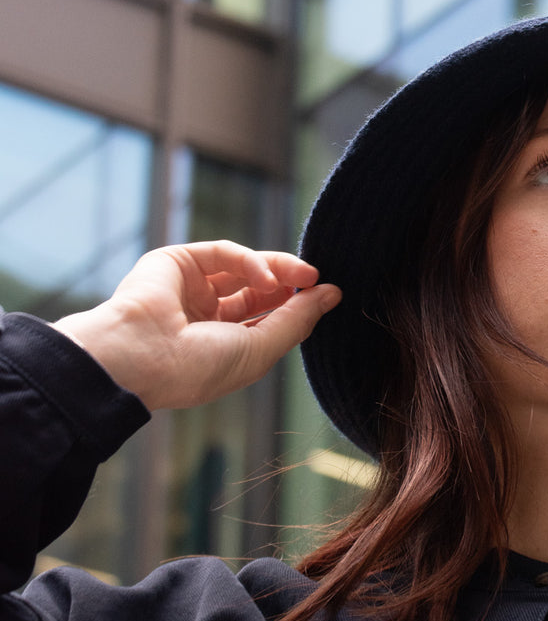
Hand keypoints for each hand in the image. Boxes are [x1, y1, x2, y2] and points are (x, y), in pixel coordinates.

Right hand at [52, 242, 340, 411]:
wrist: (142, 357)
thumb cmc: (196, 367)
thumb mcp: (260, 349)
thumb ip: (297, 320)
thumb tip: (332, 294)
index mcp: (219, 346)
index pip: (265, 318)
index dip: (296, 307)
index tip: (329, 294)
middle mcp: (204, 317)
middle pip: (258, 291)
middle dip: (291, 283)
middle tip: (319, 278)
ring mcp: (189, 288)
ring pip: (243, 267)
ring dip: (278, 269)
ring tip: (304, 274)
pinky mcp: (176, 262)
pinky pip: (223, 253)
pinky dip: (251, 261)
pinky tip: (269, 278)